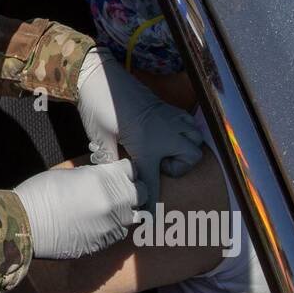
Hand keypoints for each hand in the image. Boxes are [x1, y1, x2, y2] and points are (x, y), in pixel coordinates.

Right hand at [13, 159, 144, 258]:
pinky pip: (119, 232)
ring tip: (108, 207)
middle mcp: (114, 203)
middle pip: (142, 193)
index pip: (133, 169)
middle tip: (119, 188)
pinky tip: (96, 223)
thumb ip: (95, 175)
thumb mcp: (70, 174)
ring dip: (126, 209)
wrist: (24, 225)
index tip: (119, 171)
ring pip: (134, 215)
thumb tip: (107, 177)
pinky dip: (113, 226)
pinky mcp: (104, 244)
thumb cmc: (41, 193)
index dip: (126, 169)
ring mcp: (111, 226)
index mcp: (105, 180)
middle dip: (133, 189)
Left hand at [76, 47, 203, 209]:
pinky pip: (189, 123)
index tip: (149, 216)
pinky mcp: (167, 108)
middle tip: (158, 165)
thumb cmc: (98, 106)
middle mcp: (165, 132)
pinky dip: (186, 133)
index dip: (150, 203)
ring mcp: (169, 118)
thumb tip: (114, 178)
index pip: (153, 182)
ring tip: (164, 151)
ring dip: (185, 149)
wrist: (100, 75)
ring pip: (195, 139)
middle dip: (179, 167)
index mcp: (147, 144)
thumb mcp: (99, 138)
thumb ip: (110, 161)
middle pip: (191, 158)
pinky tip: (168, 135)